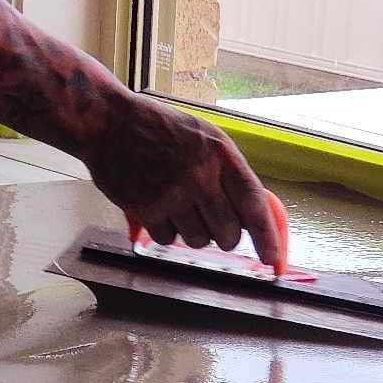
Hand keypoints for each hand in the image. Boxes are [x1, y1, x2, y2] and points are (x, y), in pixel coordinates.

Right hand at [81, 94, 286, 267]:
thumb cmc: (158, 128)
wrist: (109, 123)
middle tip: (211, 223)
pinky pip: (168, 241)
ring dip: (192, 233)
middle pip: (228, 233)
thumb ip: (227, 171)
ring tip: (177, 206)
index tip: (272, 259)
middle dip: (223, 237)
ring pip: (198, 241)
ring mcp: (173, 194)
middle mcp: (200, 175)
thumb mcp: (203, 136)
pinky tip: (157, 208)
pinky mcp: (147, 208)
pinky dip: (165, 232)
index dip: (267, 237)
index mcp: (220, 153)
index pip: (254, 204)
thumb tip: (249, 215)